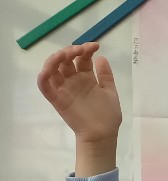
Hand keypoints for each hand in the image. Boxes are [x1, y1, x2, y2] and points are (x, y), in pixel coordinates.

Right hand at [37, 43, 122, 176]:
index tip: (95, 45)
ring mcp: (64, 89)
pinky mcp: (57, 99)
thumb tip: (102, 57)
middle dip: (71, 51)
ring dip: (55, 59)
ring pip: (52, 69)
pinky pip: (45, 86)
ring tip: (65, 54)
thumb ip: (105, 76)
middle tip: (80, 50)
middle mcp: (73, 81)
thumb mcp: (110, 92)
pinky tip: (48, 69)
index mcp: (86, 78)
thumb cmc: (108, 115)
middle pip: (65, 61)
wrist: (103, 135)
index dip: (86, 50)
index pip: (81, 58)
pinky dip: (43, 77)